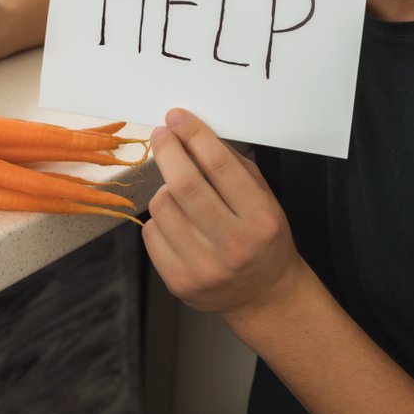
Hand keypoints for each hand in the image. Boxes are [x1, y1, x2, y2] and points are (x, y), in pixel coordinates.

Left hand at [143, 108, 304, 321]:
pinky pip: (151, 232)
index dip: (194, 135)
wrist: (263, 295)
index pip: (220, 166)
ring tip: (179, 193)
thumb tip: (191, 133)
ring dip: (165, 189)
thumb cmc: (262, 238)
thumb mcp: (263, 198)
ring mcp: (204, 267)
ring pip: (162, 206)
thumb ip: (232, 167)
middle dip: (168, 150)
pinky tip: (177, 223)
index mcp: (260, 219)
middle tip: (161, 134)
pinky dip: (160, 219)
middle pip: (185, 185)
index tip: (177, 118)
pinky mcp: (179, 282)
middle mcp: (233, 245)